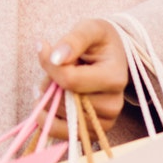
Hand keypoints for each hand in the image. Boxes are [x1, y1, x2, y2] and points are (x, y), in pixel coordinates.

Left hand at [36, 18, 129, 141]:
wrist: (109, 56)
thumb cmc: (98, 41)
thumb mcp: (89, 29)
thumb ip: (73, 40)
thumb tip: (55, 56)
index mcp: (115, 78)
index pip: (70, 80)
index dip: (50, 66)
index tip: (47, 51)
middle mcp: (114, 104)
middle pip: (65, 101)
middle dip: (50, 84)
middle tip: (54, 69)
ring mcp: (105, 121)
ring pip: (62, 118)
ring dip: (49, 101)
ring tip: (56, 83)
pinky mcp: (93, 132)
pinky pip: (63, 134)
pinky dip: (49, 119)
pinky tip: (50, 101)